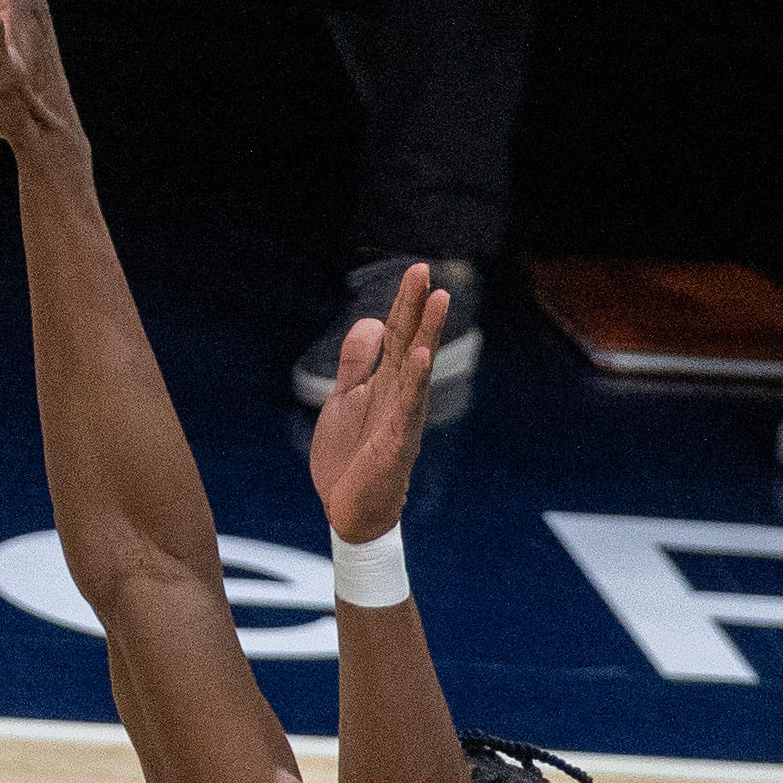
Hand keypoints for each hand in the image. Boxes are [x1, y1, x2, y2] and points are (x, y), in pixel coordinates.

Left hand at [307, 260, 448, 544]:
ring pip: (417, 369)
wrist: (350, 511)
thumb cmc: (350, 458)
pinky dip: (416, 381)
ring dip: (429, 334)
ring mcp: (402, 417)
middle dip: (418, 307)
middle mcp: (399, 395)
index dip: (405, 303)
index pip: (399, 335)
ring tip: (438, 301)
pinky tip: (422, 356)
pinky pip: (408, 407)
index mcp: (385, 383)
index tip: (417, 270)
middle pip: (412, 342)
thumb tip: (371, 322)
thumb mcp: (343, 400)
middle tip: (427, 270)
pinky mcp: (396, 441)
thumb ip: (356, 364)